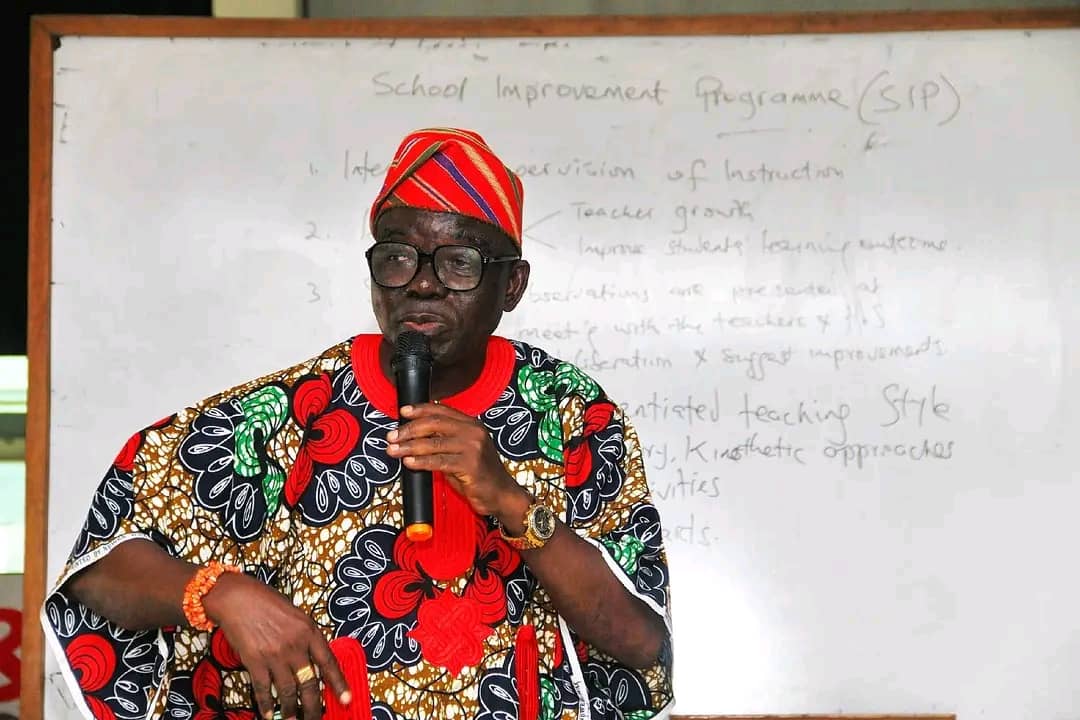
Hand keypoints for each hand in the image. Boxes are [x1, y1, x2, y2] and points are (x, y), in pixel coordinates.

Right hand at [202, 572, 350, 719]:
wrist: (237, 597)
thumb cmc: (265, 602)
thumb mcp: (295, 614)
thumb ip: (305, 637)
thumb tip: (312, 661)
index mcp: (309, 630)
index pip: (329, 662)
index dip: (339, 683)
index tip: (347, 699)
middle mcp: (295, 644)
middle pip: (310, 683)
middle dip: (313, 706)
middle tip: (315, 719)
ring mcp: (275, 654)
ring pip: (288, 690)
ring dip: (291, 710)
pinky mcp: (255, 661)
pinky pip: (263, 689)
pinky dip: (266, 704)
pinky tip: (268, 714)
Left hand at [386, 403, 530, 521]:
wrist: (501, 494)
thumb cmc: (478, 474)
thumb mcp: (462, 451)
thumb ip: (444, 441)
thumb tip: (415, 436)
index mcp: (472, 424)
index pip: (442, 411)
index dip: (420, 409)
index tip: (403, 412)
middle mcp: (473, 432)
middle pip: (435, 424)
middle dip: (409, 429)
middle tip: (392, 436)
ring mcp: (473, 448)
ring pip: (433, 443)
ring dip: (409, 447)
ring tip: (394, 450)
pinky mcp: (470, 466)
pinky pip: (439, 461)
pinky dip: (421, 461)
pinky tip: (409, 462)